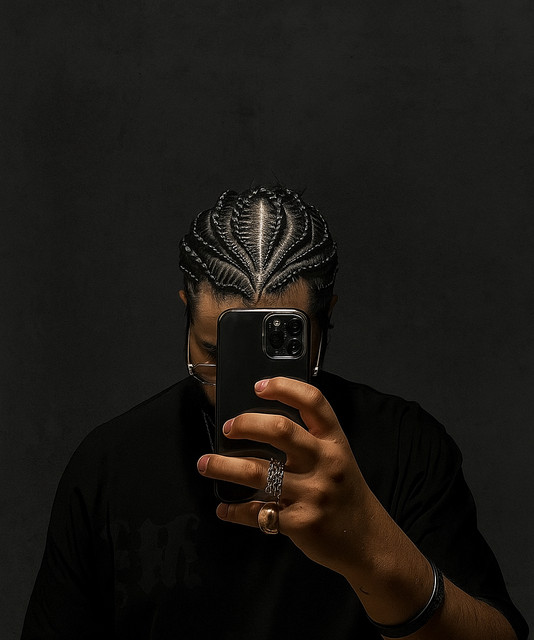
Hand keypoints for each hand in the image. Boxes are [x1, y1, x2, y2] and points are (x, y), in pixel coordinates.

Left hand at [197, 376, 374, 575]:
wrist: (368, 541)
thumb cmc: (345, 494)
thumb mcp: (338, 459)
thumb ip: (310, 441)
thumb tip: (261, 427)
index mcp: (334, 441)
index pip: (313, 402)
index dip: (284, 387)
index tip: (259, 386)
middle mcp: (325, 462)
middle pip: (280, 430)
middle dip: (246, 424)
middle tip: (228, 428)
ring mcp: (313, 493)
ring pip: (258, 472)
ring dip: (224, 466)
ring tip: (205, 464)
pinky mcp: (301, 522)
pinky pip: (258, 512)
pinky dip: (235, 510)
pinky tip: (225, 508)